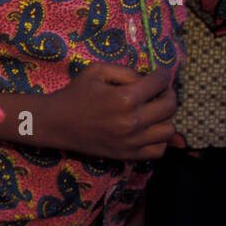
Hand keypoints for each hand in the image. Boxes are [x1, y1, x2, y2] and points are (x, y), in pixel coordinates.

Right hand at [46, 63, 176, 159]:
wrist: (55, 123)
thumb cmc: (75, 94)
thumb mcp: (96, 71)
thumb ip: (125, 71)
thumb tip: (147, 79)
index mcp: (125, 98)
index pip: (160, 83)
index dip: (163, 75)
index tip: (160, 74)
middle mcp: (132, 121)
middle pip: (170, 106)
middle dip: (168, 94)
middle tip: (159, 91)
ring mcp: (131, 141)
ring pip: (169, 129)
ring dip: (165, 118)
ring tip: (154, 112)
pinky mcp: (127, 154)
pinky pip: (158, 150)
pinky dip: (158, 140)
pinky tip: (148, 130)